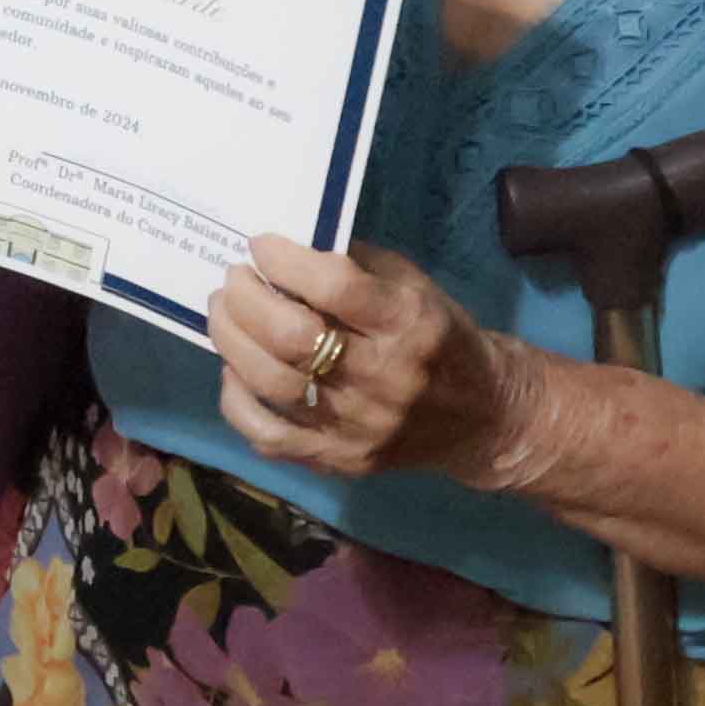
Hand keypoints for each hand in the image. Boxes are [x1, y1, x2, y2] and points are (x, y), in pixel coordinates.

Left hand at [205, 234, 517, 484]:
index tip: (260, 246)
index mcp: (409, 324)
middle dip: (246, 300)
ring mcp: (360, 425)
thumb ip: (355, 267)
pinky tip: (233, 371)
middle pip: (293, 338)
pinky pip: (269, 436)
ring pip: (273, 384)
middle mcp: (384, 377)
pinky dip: (237, 400)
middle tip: (232, 279)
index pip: (335, 287)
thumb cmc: (439, 337)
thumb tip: (285, 247)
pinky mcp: (341, 459)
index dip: (286, 261)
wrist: (482, 417)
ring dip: (231, 340)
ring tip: (222, 312)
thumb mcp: (414, 288)